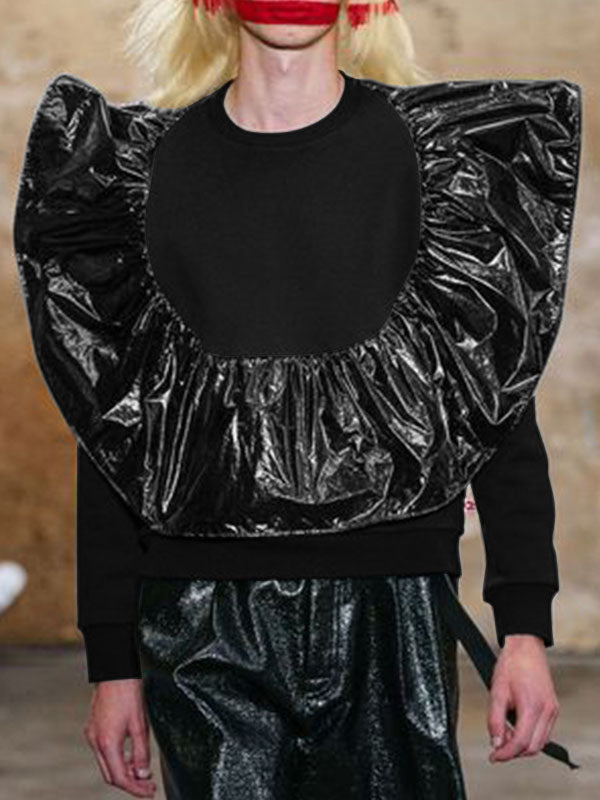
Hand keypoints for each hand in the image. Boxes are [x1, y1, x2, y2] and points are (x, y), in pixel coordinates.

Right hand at [83, 678, 155, 796]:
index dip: (135, 789)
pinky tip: (130, 755)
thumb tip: (142, 775)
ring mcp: (92, 735)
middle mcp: (95, 741)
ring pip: (106, 764)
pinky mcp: (93, 728)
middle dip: (129, 783)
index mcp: (107, 743)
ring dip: (123, 770)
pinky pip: (103, 752)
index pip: (119, 778)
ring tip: (142, 771)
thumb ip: (141, 753)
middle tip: (147, 786)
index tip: (149, 792)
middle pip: (111, 775)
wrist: (114, 671)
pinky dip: (117, 758)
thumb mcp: (140, 725)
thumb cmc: (128, 693)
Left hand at [487, 634, 559, 763]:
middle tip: (496, 746)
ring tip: (504, 733)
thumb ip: (494, 720)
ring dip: (522, 745)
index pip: (521, 742)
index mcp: (533, 707)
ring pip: (540, 742)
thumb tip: (495, 743)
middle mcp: (547, 711)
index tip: (493, 757)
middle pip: (533, 747)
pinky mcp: (553, 708)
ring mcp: (553, 710)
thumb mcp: (496, 692)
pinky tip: (515, 727)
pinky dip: (530, 736)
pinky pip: (543, 732)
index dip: (505, 753)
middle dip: (513, 752)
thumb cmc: (511, 665)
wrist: (525, 647)